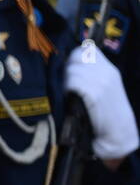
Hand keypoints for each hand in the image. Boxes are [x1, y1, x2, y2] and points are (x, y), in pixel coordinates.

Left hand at [65, 44, 139, 158]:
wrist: (118, 135)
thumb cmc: (105, 115)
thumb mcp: (102, 89)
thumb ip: (89, 76)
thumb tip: (65, 66)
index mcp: (109, 69)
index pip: (85, 50)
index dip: (73, 59)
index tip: (70, 71)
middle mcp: (106, 72)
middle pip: (75, 57)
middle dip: (67, 69)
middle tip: (67, 85)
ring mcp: (101, 81)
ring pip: (71, 70)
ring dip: (65, 81)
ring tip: (69, 93)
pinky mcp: (95, 92)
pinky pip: (73, 82)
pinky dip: (68, 89)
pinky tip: (72, 98)